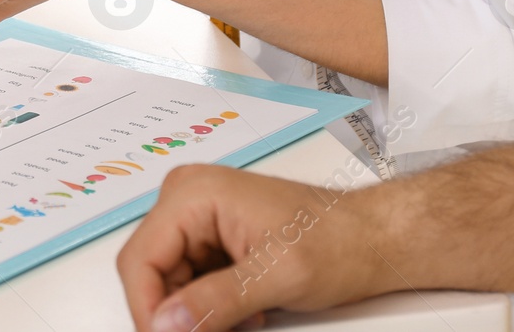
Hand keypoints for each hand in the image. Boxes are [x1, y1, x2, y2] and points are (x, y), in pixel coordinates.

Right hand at [117, 165, 395, 331]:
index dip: (147, 312)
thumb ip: (215, 302)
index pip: (140, 261)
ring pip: (169, 282)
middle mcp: (186, 198)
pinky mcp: (210, 234)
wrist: (372, 237)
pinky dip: (211, 306)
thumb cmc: (337, 241)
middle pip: (151, 272)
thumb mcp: (275, 278)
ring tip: (244, 321)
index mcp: (193, 194)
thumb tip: (165, 325)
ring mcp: (197, 215)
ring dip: (197, 313)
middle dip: (178, 314)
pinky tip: (245, 312)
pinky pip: (189, 279)